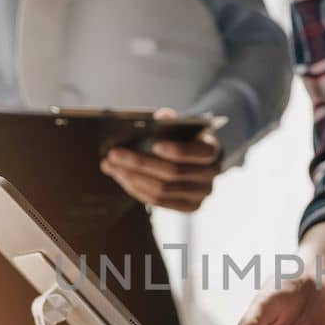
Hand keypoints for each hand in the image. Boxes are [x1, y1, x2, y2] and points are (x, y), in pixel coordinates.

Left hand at [100, 108, 219, 211]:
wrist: (196, 159)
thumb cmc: (185, 138)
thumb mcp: (182, 126)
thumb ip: (172, 121)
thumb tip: (160, 117)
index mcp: (213, 150)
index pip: (199, 152)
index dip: (178, 150)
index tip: (154, 144)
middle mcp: (211, 175)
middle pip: (173, 173)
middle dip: (140, 163)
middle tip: (113, 154)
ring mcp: (201, 195)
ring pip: (162, 190)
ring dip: (132, 178)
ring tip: (111, 166)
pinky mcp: (189, 207)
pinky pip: (159, 202)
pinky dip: (137, 190)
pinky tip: (122, 178)